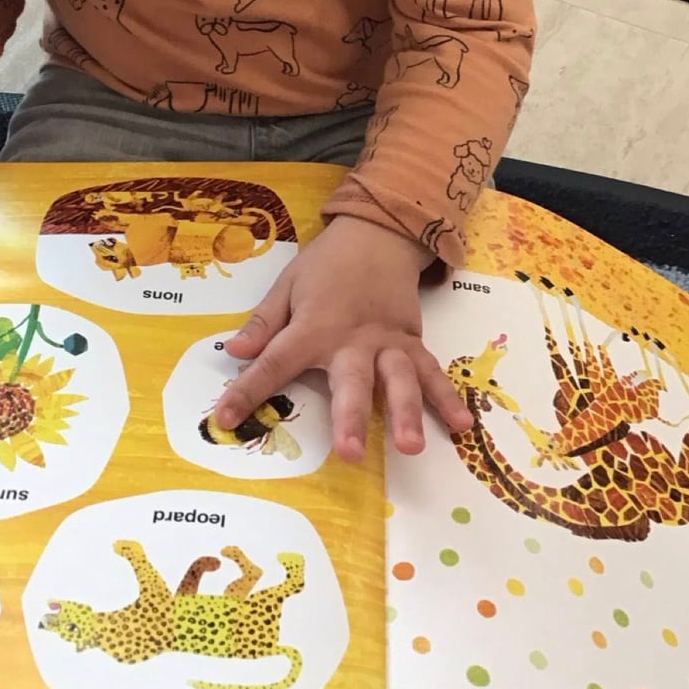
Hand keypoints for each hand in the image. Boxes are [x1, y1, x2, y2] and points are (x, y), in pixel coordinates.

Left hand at [215, 215, 470, 461]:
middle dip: (352, 417)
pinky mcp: (412, 342)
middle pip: (352, 381)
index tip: (225, 419)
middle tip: (350, 454)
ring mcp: (388, 342)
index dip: (248, 391)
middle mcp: (353, 339)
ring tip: (411, 447)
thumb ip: (264, 323)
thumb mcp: (287, 285)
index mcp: (313, 326)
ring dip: (406, 413)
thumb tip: (234, 353)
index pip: (275, 363)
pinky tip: (463, 428)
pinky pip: (432, 372)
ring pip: (399, 380)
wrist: (378, 234)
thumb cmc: (326, 265)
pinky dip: (448, 399)